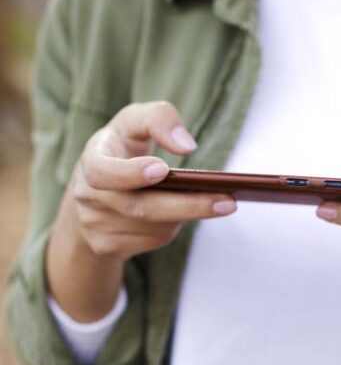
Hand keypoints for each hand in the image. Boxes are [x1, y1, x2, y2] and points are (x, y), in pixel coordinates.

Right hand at [47, 101, 236, 321]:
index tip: (163, 169)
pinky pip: (152, 241)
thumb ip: (159, 119)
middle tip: (228, 202)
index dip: (130, 173)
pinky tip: (185, 215)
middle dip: (188, 205)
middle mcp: (88, 195)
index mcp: (92, 159)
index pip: (103, 171)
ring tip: (215, 203)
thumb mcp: (134, 123)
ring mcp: (95, 225)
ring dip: (185, 216)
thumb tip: (187, 145)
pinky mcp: (107, 246)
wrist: (91, 193)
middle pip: (140, 208)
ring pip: (152, 228)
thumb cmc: (122, 149)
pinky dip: (172, 229)